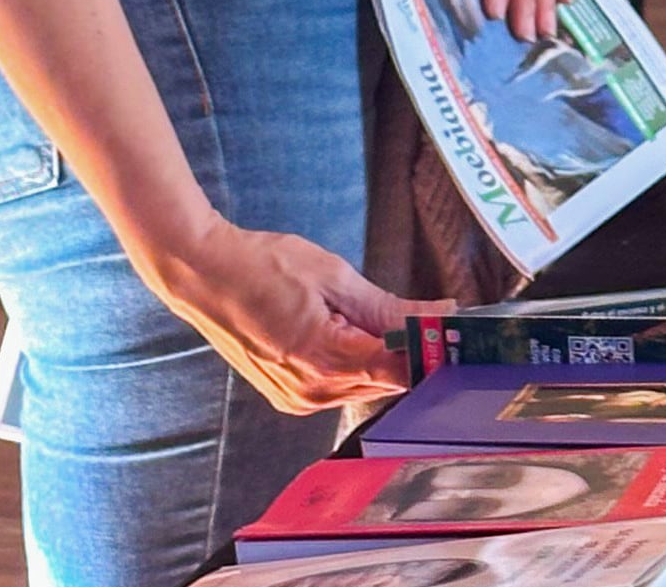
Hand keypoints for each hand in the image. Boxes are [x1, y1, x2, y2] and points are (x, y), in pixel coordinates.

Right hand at [144, 217, 417, 414]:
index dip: (435, 352)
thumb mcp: (333, 276)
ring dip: (385, 360)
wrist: (203, 275)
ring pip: (366, 387)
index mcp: (325, 359)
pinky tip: (356, 336)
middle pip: (387, 382)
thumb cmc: (263, 265)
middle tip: (437, 319)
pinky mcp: (290, 397)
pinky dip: (358, 366)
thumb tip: (440, 316)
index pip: (402, 369)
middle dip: (414, 353)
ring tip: (390, 321)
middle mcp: (313, 391)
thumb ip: (388, 308)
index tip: (462, 334)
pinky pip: (341, 388)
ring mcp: (299, 400)